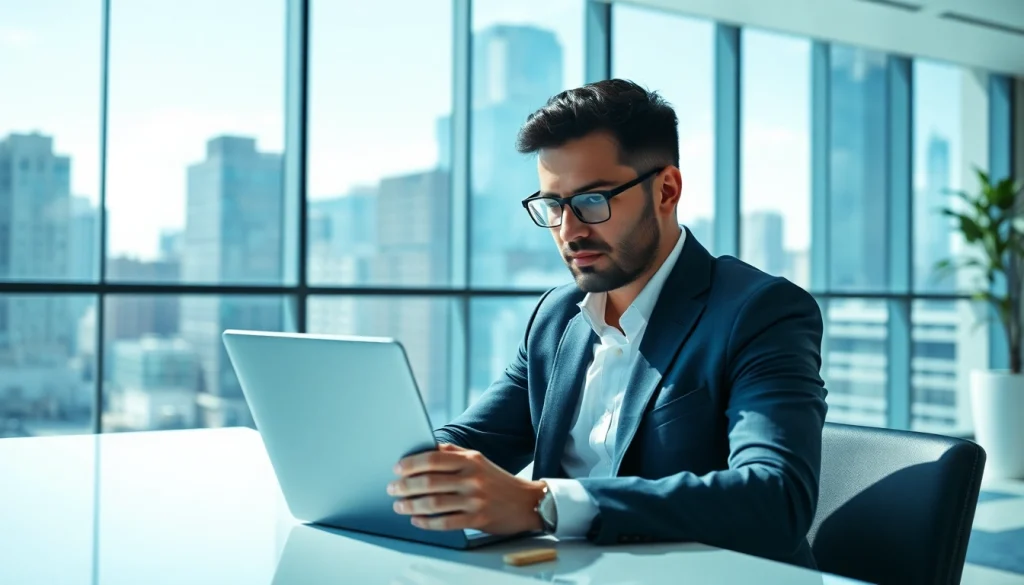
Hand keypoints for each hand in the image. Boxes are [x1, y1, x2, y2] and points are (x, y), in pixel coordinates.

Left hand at [388, 443, 545, 534]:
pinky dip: (427, 522)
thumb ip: (452, 453)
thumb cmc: (496, 479)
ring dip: (411, 505)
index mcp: (470, 460)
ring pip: (434, 503)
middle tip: (392, 489)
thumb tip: (424, 450)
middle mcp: (472, 478)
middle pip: (429, 482)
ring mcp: (475, 500)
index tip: (396, 469)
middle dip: (405, 486)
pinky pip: (446, 522)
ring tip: (399, 505)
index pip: (433, 459)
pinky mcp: (478, 519)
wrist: (526, 501)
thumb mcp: (477, 459)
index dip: (411, 464)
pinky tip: (417, 519)